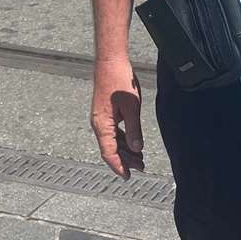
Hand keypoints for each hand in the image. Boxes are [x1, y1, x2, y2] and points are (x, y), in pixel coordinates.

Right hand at [91, 62, 143, 178]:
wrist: (110, 62)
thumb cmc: (119, 82)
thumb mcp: (131, 107)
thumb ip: (134, 129)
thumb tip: (137, 149)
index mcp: (102, 125)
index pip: (109, 152)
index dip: (118, 166)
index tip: (127, 177)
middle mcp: (99, 124)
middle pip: (111, 149)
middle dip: (126, 160)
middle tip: (141, 167)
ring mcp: (102, 118)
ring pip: (113, 141)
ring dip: (126, 150)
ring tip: (141, 158)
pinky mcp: (106, 113)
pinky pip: (114, 132)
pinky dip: (124, 139)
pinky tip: (134, 143)